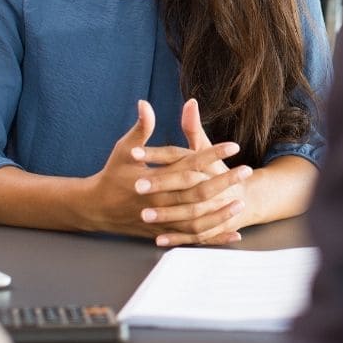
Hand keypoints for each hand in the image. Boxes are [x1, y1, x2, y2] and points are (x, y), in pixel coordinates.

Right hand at [79, 100, 244, 237]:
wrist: (95, 208)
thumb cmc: (112, 175)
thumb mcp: (124, 149)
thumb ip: (141, 128)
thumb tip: (145, 104)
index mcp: (153, 178)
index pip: (189, 164)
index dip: (212, 154)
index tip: (233, 146)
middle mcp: (159, 201)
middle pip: (198, 191)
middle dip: (225, 181)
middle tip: (247, 171)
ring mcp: (161, 220)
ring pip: (197, 219)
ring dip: (221, 211)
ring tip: (242, 201)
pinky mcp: (163, 233)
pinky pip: (192, 238)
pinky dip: (213, 237)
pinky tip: (233, 234)